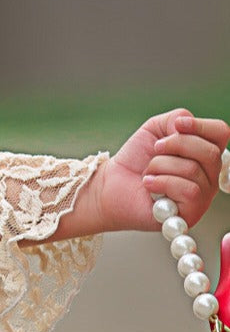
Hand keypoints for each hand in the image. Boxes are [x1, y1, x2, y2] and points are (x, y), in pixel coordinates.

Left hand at [95, 109, 229, 232]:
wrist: (112, 185)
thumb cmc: (136, 159)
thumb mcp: (155, 129)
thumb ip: (176, 119)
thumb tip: (186, 124)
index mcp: (204, 153)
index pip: (221, 133)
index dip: (201, 126)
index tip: (177, 124)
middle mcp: (209, 175)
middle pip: (209, 152)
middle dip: (176, 144)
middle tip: (155, 149)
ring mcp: (203, 195)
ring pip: (192, 170)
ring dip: (160, 165)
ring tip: (149, 172)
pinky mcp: (191, 212)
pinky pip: (189, 190)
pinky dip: (161, 182)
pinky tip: (149, 184)